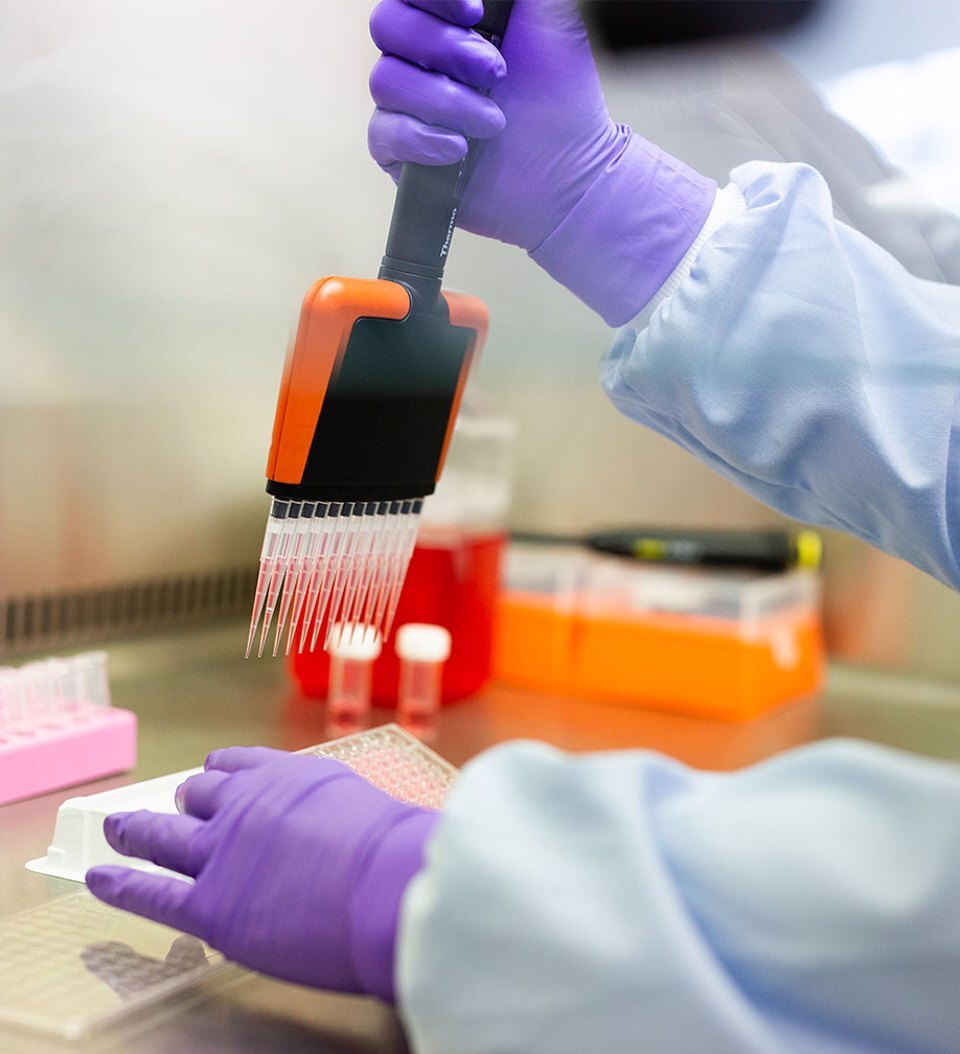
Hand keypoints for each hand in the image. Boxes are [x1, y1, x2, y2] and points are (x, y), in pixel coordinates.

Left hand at [85, 747, 439, 1001]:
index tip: (214, 777)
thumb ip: (332, 810)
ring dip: (138, 830)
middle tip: (176, 807)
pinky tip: (98, 878)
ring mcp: (222, 853)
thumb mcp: (364, 805)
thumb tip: (336, 829)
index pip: (239, 765)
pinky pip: (151, 891)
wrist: (390, 886)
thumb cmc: (397, 851)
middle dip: (185, 801)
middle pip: (198, 795)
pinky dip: (118, 884)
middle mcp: (246, 804)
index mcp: (287, 776)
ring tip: (121, 831)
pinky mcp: (210, 905)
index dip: (221, 774)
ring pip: (164, 834)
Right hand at [368, 0, 715, 323]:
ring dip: (442, 102)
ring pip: (387, 87)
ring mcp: (413, 114)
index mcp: (452, 29)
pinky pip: (383, 140)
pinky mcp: (407, 161)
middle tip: (491, 71)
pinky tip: (460, 152)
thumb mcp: (553, 27)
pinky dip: (419, 141)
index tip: (474, 9)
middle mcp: (426, 67)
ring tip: (492, 123)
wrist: (572, 180)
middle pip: (387, 34)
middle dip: (439, 50)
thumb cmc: (567, 106)